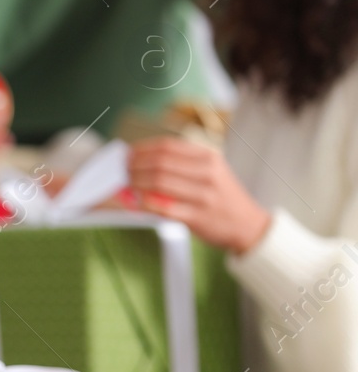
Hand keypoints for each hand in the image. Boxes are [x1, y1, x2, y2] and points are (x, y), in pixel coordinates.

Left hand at [127, 137, 269, 253]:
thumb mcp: (212, 170)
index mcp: (209, 157)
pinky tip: (137, 201)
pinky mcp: (197, 217)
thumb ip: (183, 163)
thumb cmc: (222, 196)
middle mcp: (207, 173)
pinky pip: (163, 207)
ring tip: (126, 184)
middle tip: (122, 170)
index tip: (127, 154)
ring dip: (136, 182)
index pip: (168, 146)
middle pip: (160, 162)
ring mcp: (203, 195)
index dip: (142, 149)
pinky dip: (145, 203)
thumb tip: (143, 158)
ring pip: (159, 182)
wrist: (248, 225)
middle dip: (135, 165)